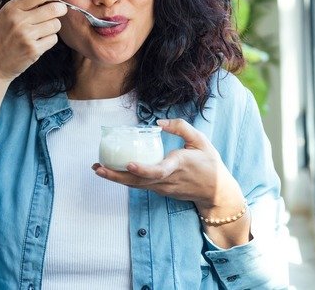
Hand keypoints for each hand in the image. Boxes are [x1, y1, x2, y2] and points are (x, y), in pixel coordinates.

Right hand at [0, 0, 66, 82]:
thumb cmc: (0, 39)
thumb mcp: (7, 16)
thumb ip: (27, 1)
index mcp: (11, 8)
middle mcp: (18, 20)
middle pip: (53, 8)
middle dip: (60, 9)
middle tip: (59, 12)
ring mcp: (26, 35)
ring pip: (56, 24)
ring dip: (53, 27)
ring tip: (43, 31)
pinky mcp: (33, 50)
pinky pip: (53, 39)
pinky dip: (49, 40)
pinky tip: (39, 42)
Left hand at [92, 118, 244, 213]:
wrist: (216, 193)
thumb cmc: (210, 164)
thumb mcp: (201, 140)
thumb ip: (181, 127)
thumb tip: (159, 122)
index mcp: (178, 165)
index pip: (158, 171)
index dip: (143, 169)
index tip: (129, 164)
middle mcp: (167, 179)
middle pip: (138, 181)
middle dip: (116, 176)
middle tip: (98, 168)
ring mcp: (162, 188)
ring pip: (136, 185)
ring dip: (116, 178)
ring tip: (98, 169)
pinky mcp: (160, 190)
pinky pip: (140, 185)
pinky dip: (125, 179)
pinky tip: (112, 171)